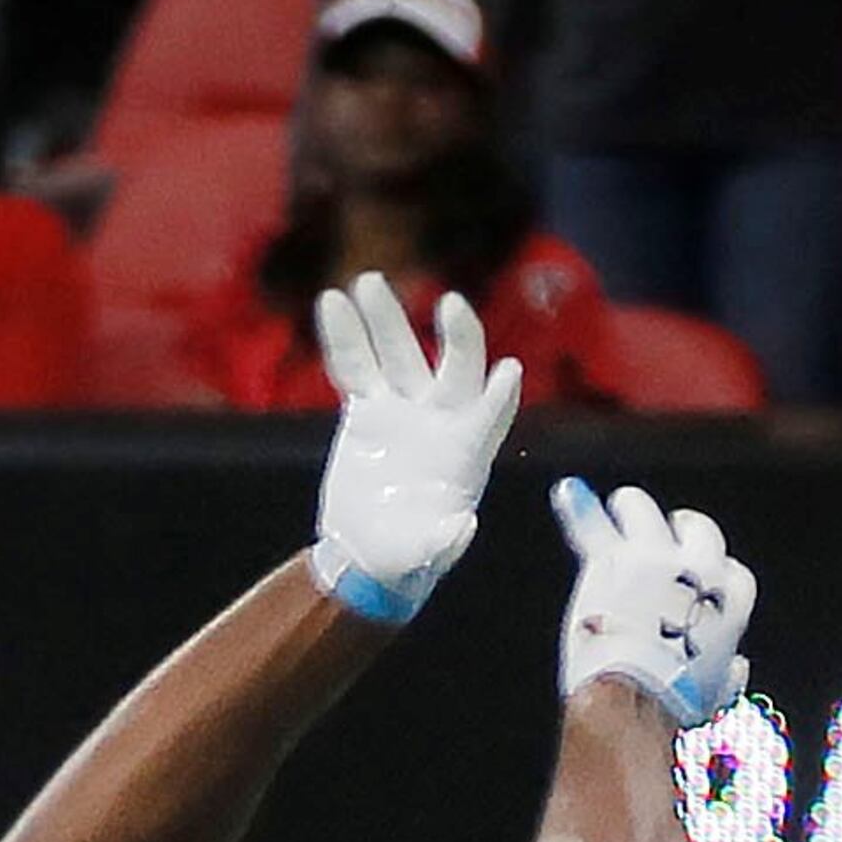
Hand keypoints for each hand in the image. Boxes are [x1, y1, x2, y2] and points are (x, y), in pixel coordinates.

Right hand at [308, 278, 522, 624]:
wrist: (365, 555)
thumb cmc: (405, 560)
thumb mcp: (425, 554)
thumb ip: (444, 542)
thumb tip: (464, 528)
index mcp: (465, 455)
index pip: (492, 415)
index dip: (501, 395)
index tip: (510, 372)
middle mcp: (439, 423)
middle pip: (454, 369)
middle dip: (458, 337)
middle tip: (451, 303)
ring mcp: (402, 411)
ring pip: (398, 354)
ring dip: (386, 319)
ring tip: (368, 282)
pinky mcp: (366, 410)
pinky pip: (356, 367)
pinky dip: (343, 338)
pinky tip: (331, 303)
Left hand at [553, 478, 758, 727]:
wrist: (637, 695)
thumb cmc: (677, 699)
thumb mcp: (718, 691)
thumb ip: (729, 672)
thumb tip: (736, 667)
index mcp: (730, 599)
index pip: (732, 572)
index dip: (714, 576)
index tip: (699, 584)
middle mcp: (696, 566)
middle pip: (697, 528)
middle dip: (680, 531)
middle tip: (662, 541)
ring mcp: (650, 556)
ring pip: (642, 509)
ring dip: (631, 512)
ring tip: (620, 517)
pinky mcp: (609, 558)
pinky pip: (590, 522)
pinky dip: (577, 509)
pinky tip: (568, 494)